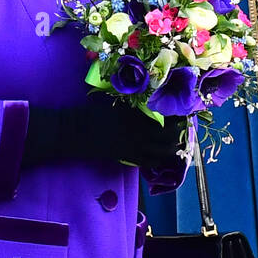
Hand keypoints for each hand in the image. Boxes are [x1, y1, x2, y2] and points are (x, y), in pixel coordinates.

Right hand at [22, 98, 188, 168]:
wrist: (75, 131)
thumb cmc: (93, 112)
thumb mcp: (115, 101)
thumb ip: (134, 101)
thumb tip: (151, 96)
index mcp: (136, 114)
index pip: (166, 115)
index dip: (178, 114)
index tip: (182, 110)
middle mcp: (139, 131)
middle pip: (170, 135)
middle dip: (179, 131)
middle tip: (180, 126)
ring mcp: (134, 146)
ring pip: (163, 151)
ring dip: (171, 146)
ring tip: (173, 140)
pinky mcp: (128, 157)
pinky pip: (150, 161)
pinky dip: (157, 157)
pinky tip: (158, 152)